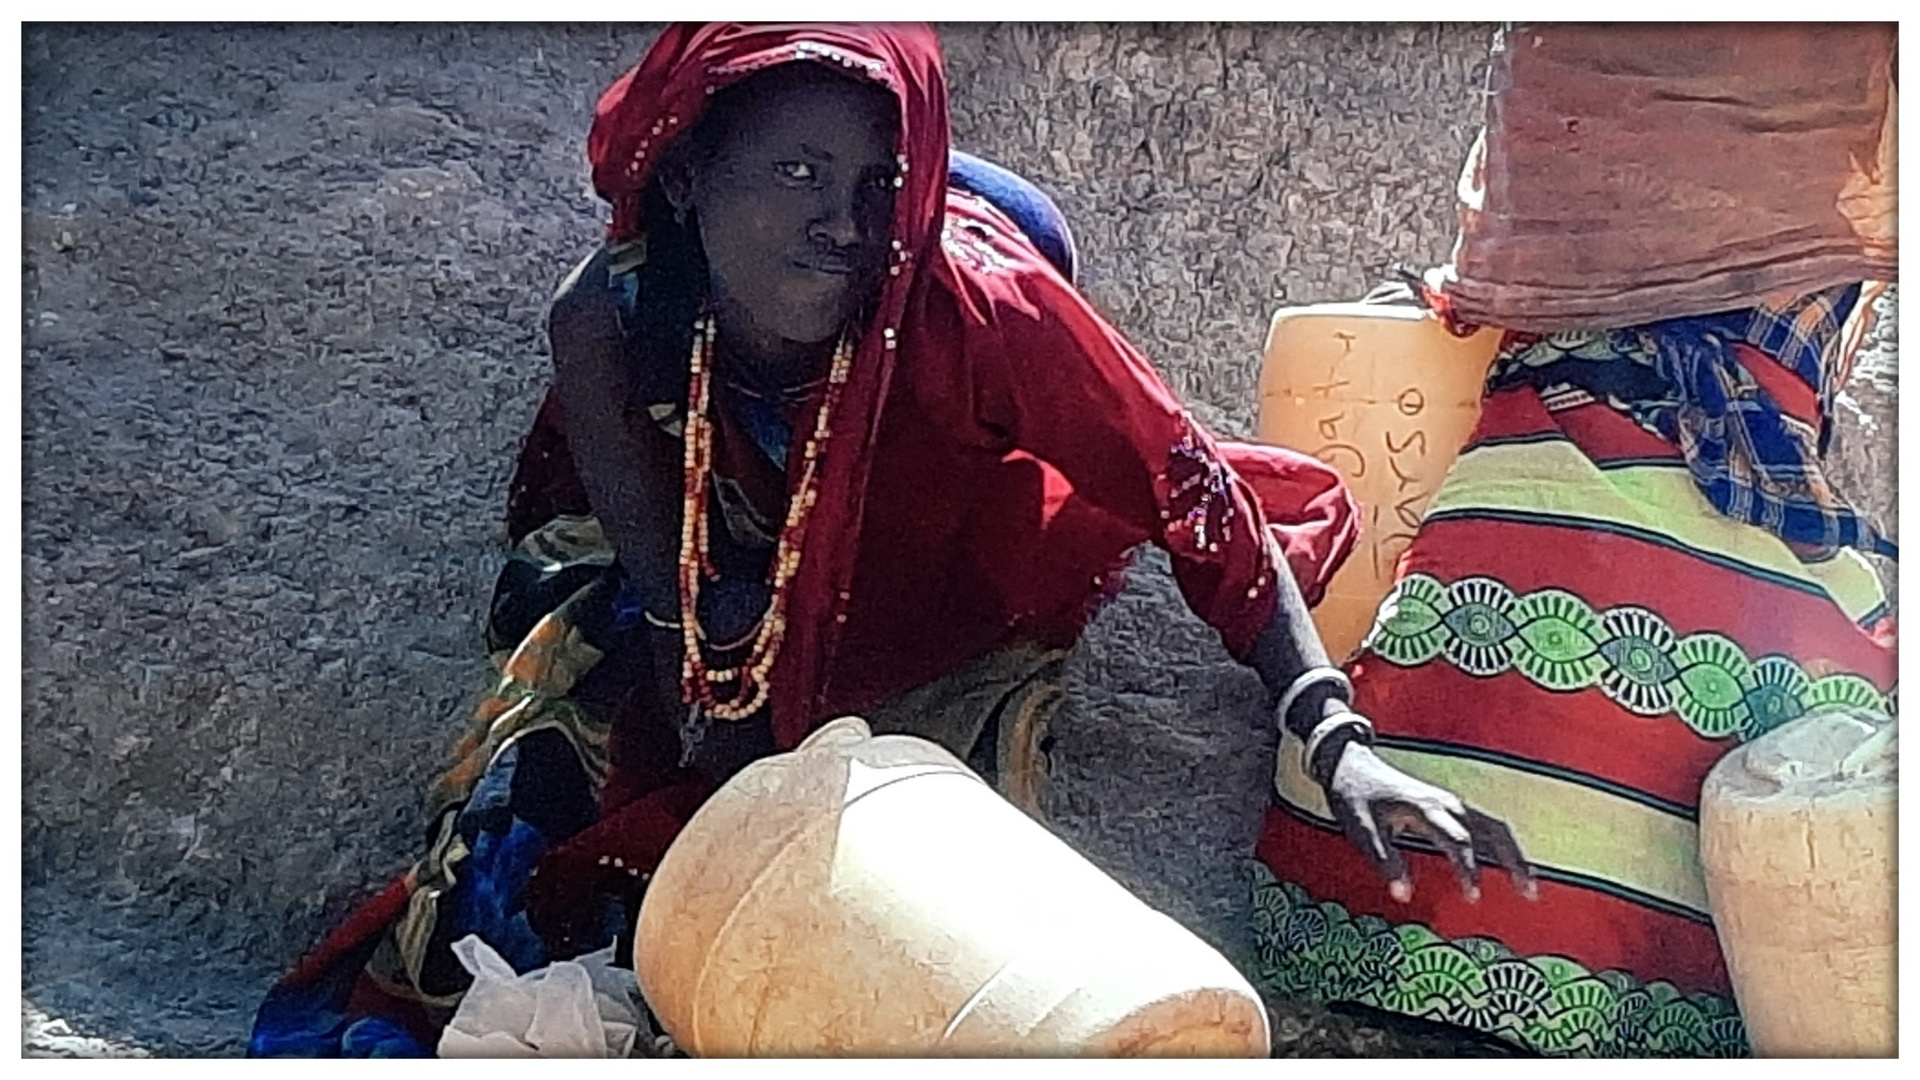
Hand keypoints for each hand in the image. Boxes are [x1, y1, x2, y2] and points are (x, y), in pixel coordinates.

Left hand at [1321, 737, 1536, 903]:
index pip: (1458, 840)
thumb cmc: (1355, 797)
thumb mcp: (1362, 830)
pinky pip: (1486, 824)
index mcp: (1426, 808)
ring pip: (1495, 826)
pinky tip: (1509, 863)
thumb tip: (1403, 894)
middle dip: (1513, 861)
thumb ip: (1384, 861)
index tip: (1474, 897)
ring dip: (1515, 854)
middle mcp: (1446, 803)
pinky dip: (1504, 844)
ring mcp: (1451, 802)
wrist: (1351, 764)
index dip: (1469, 869)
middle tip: (1529, 893)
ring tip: (1530, 886)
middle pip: (1492, 830)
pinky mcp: (1450, 805)